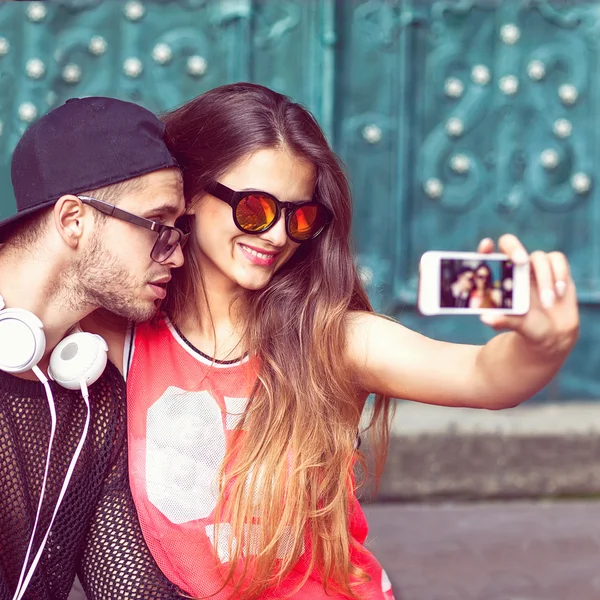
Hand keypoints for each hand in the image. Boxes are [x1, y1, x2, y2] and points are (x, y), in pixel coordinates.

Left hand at [477, 234, 578, 356]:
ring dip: (544, 279)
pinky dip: (560, 273)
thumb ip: (501, 320)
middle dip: (514, 249)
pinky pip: (557, 259)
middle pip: (509, 243)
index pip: (487, 256)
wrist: (553, 331)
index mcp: (499, 277)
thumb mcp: (515, 324)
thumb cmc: (526, 324)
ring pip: (538, 257)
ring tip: (547, 303)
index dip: (485, 249)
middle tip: (521, 262)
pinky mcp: (555, 267)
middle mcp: (515, 267)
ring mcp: (534, 265)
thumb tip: (485, 318)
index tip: (486, 246)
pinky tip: (559, 293)